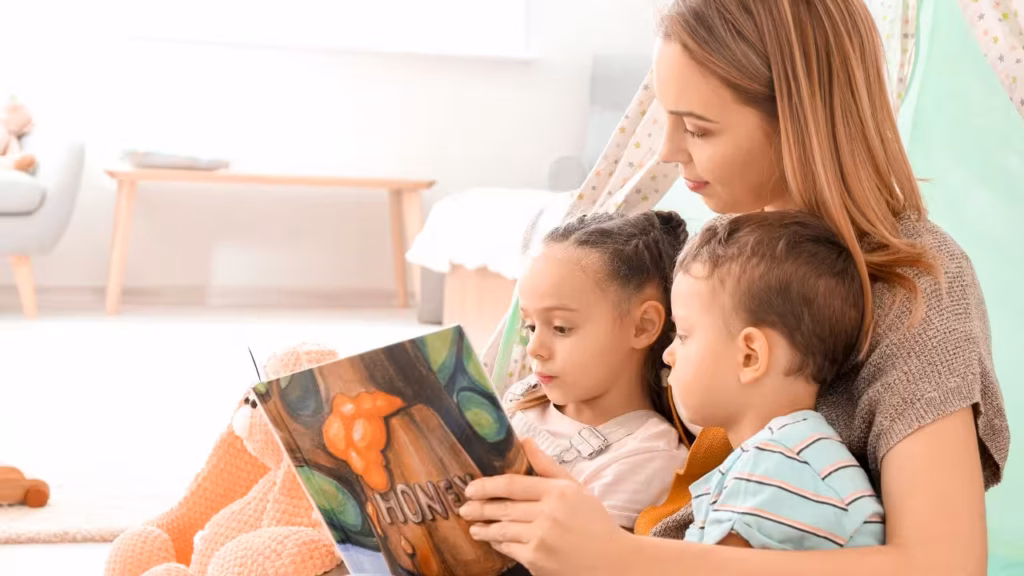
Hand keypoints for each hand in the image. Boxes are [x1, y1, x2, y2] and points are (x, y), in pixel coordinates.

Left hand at [459, 439, 633, 575]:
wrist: (612, 560)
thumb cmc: (593, 522)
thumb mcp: (575, 488)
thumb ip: (547, 466)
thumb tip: (525, 440)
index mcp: (558, 492)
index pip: (512, 484)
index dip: (486, 486)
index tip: (471, 488)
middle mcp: (549, 514)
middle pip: (502, 507)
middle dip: (478, 508)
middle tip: (464, 507)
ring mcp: (542, 538)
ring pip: (501, 530)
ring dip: (483, 529)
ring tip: (474, 527)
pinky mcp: (537, 560)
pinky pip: (509, 549)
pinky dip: (498, 544)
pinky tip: (494, 540)